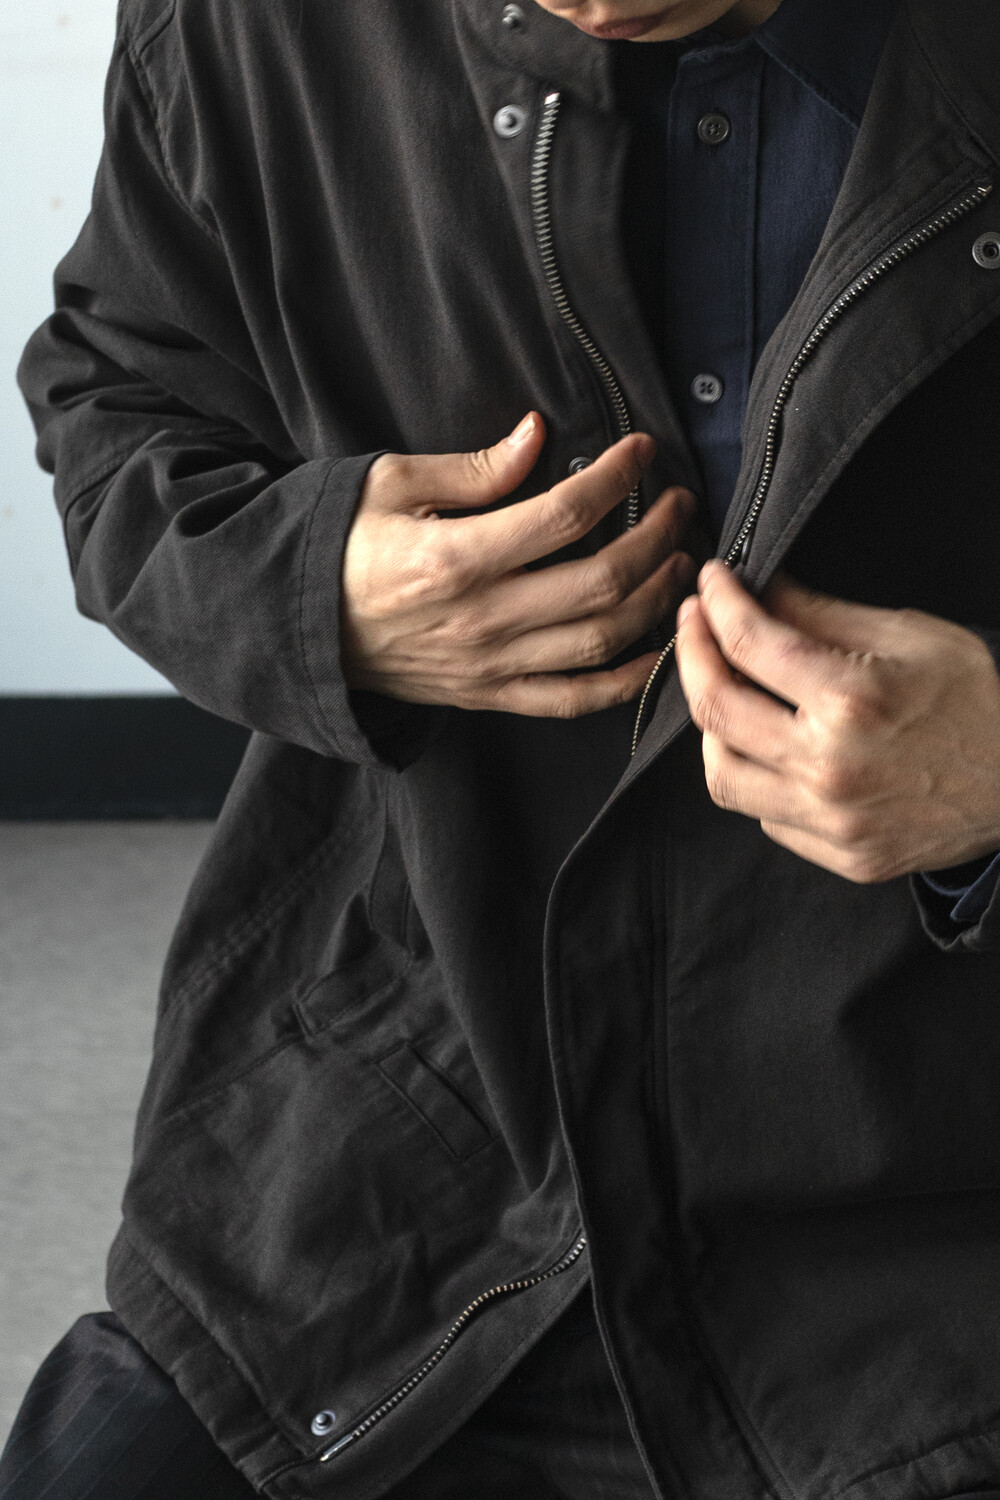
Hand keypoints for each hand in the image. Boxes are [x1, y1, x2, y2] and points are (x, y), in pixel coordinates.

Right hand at [341, 413, 695, 717]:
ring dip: (656, 599)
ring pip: (602, 640)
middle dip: (658, 536)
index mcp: (455, 558)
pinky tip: (659, 649)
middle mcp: (483, 618)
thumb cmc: (341, 549)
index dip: (617, 476)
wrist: (299, 631)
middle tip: (678, 504)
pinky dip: (627, 682)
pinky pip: (573, 700)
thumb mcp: (389, 485)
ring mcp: (490, 665)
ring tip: (679, 560)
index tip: (642, 450)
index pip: (565, 514)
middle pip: (603, 580)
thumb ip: (471, 468)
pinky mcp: (491, 696)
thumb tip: (537, 436)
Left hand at [674, 561, 999, 882]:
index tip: (711, 582)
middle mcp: (831, 767)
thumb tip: (758, 592)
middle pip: (714, 710)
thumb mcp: (910, 634)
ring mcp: (835, 821)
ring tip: (724, 691)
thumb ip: (822, 615)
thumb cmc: (981, 697)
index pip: (748, 642)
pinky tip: (769, 746)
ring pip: (722, 776)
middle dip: (690, 654)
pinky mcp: (844, 856)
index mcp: (852, 700)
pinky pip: (765, 817)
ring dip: (710, 728)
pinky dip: (756, 776)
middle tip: (693, 624)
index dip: (717, 603)